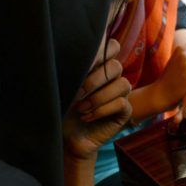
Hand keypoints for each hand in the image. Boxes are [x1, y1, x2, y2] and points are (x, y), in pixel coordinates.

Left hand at [62, 39, 132, 161]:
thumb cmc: (61, 110)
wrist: (65, 138)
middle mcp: (111, 78)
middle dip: (95, 80)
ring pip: (122, 84)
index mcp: (98, 67)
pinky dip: (102, 110)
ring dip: (99, 97)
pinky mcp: (124, 111)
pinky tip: (87, 117)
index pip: (111, 47)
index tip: (81, 67)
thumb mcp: (63, 87)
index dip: (100, 53)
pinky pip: (122, 103)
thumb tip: (76, 58)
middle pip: (116, 66)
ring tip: (81, 109)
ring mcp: (120, 94)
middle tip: (77, 93)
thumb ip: (73, 70)